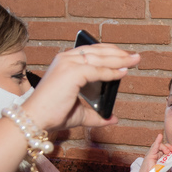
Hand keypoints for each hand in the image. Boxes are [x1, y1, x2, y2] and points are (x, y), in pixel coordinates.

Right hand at [22, 43, 138, 131]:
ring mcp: (68, 63)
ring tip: (135, 60)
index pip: (91, 51)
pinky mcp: (72, 72)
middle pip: (98, 51)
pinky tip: (123, 72)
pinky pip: (98, 70)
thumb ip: (96, 115)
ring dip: (120, 59)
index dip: (109, 52)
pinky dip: (112, 72)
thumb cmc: (52, 115)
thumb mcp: (80, 113)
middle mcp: (66, 58)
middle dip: (118, 53)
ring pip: (100, 58)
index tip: (124, 56)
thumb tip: (113, 118)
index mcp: (65, 62)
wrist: (36, 119)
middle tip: (135, 56)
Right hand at [135, 134, 171, 171]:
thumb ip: (170, 161)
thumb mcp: (166, 167)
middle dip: (169, 146)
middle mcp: (156, 155)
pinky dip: (157, 141)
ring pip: (159, 145)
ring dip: (165, 146)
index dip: (171, 148)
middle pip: (163, 146)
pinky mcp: (149, 155)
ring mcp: (152, 154)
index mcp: (161, 157)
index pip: (166, 149)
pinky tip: (160, 136)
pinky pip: (154, 147)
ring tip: (167, 151)